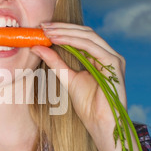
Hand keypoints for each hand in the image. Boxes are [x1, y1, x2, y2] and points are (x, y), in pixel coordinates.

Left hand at [31, 22, 126, 141]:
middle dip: (63, 28)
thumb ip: (55, 62)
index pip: (81, 36)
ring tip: (47, 32)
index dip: (62, 30)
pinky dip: (73, 41)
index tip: (43, 28)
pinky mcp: (113, 64)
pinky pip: (91, 47)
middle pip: (85, 32)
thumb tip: (37, 46)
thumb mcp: (67, 78)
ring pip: (88, 36)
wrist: (100, 124)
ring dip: (66, 32)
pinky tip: (58, 40)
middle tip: (43, 26)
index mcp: (100, 57)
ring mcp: (113, 58)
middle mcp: (109, 55)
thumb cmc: (88, 106)